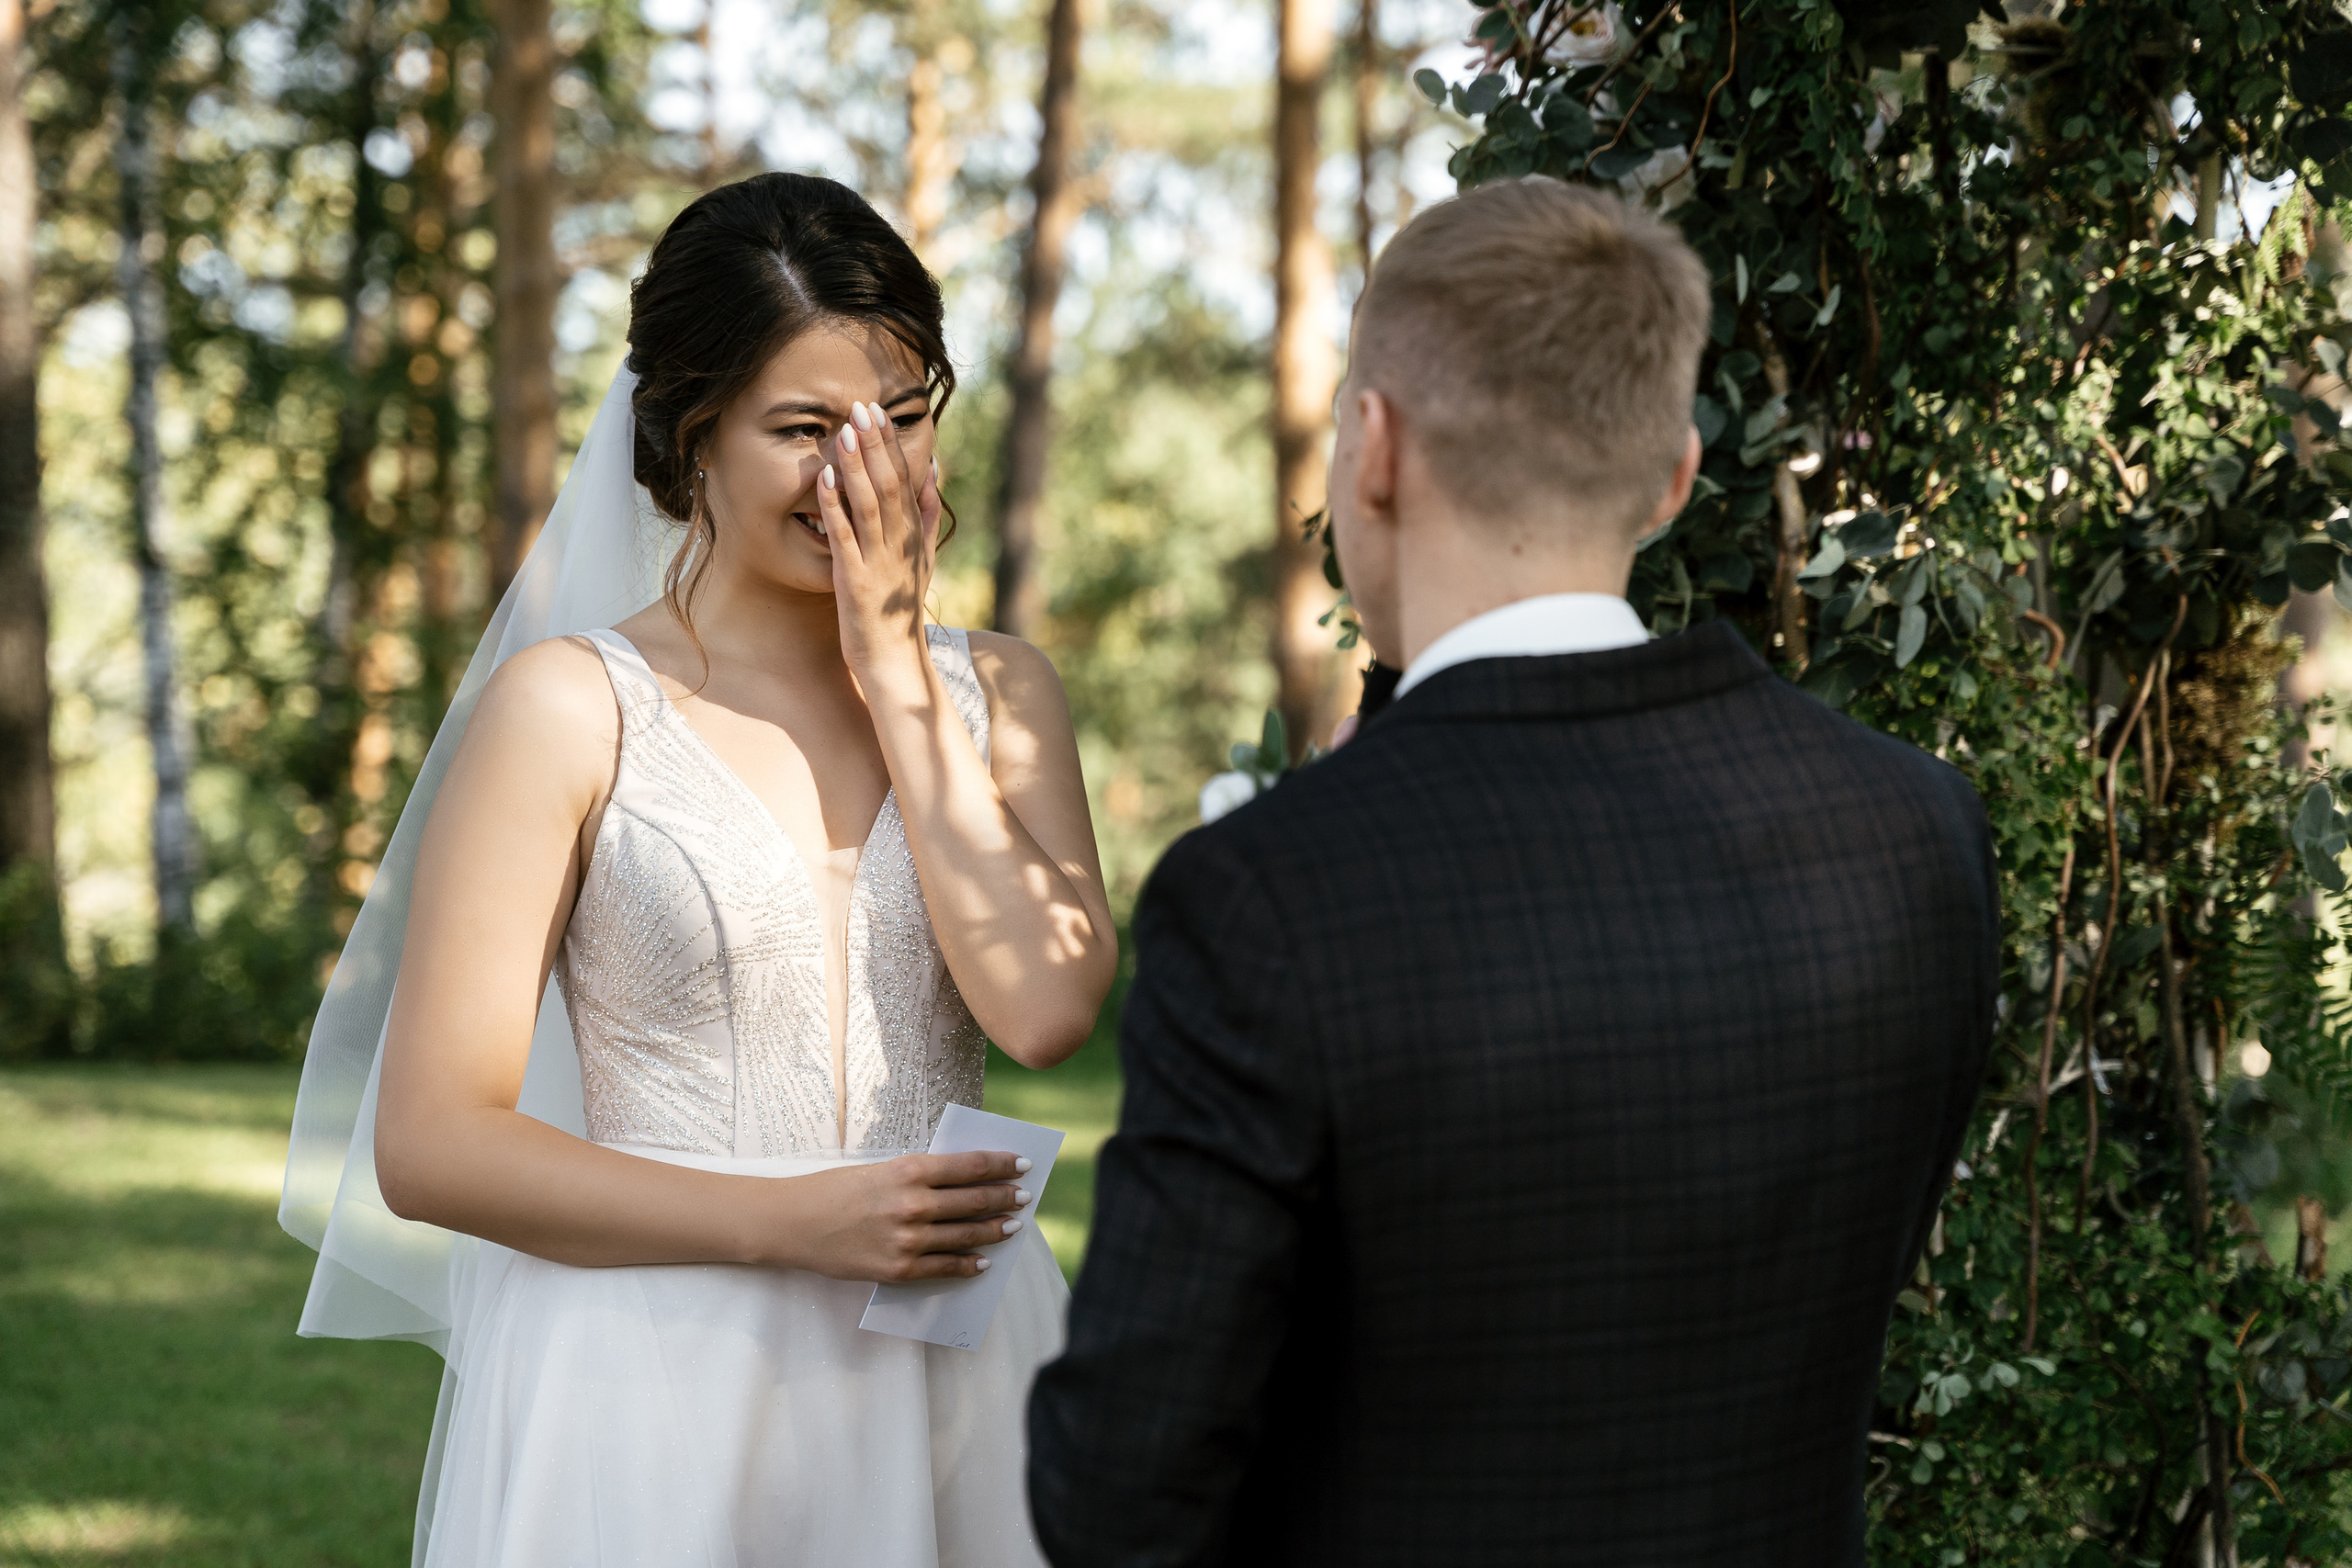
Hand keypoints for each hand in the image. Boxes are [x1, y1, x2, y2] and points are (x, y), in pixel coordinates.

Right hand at [763, 1149, 1032, 1282]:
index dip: (1001, 1165)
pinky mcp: (898, 1269)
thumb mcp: (880, 1170)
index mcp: (909, 1170)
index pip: (970, 1166)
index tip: (1021, 1165)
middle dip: (1005, 1198)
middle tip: (1024, 1197)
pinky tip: (982, 1261)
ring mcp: (908, 1239)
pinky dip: (967, 1264)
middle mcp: (913, 1204)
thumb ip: (920, 1176)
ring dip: (994, 1231)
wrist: (794, 1223)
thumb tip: (963, 1181)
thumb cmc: (835, 1190)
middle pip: (974, 1201)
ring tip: (1012, 1227)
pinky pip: (944, 1269)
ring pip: (966, 1235)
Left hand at [816, 401, 941, 686]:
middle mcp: (900, 544)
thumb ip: (929, 515)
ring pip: (869, 505)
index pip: (905, 480)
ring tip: (844, 432)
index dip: (891, 444)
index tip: (878, 412)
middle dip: (874, 446)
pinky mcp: (857, 581)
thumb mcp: (924, 559)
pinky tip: (825, 480)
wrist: (895, 661)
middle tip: (861, 407)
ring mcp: (879, 561)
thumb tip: (932, 469)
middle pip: (889, 485)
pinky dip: (835, 507)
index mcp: (913, 536)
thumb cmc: (901, 611)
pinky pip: (844, 538)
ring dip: (857, 467)